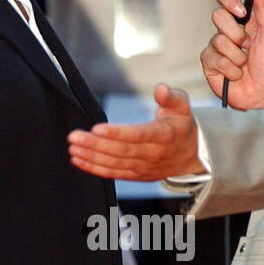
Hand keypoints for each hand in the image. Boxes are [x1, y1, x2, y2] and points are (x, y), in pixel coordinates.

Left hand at [68, 83, 203, 180]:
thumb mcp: (183, 108)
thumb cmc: (181, 127)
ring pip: (114, 164)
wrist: (190, 157)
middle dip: (95, 145)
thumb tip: (161, 89)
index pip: (137, 135)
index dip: (117, 133)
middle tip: (75, 137)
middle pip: (121, 151)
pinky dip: (94, 168)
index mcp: (163, 135)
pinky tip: (79, 160)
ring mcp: (143, 167)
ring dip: (91, 157)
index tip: (97, 129)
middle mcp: (152, 154)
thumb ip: (171, 97)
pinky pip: (113, 173)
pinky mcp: (135, 175)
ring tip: (73, 148)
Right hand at [202, 0, 263, 108]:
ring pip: (218, 40)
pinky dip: (230, 68)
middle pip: (217, 16)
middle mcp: (227, 31)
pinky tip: (236, 74)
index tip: (242, 12)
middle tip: (247, 45)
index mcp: (242, 20)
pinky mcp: (209, 64)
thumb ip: (263, 7)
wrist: (263, 94)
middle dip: (236, 33)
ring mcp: (216, 47)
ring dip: (237, 55)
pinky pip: (214, 58)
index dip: (228, 0)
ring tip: (245, 64)